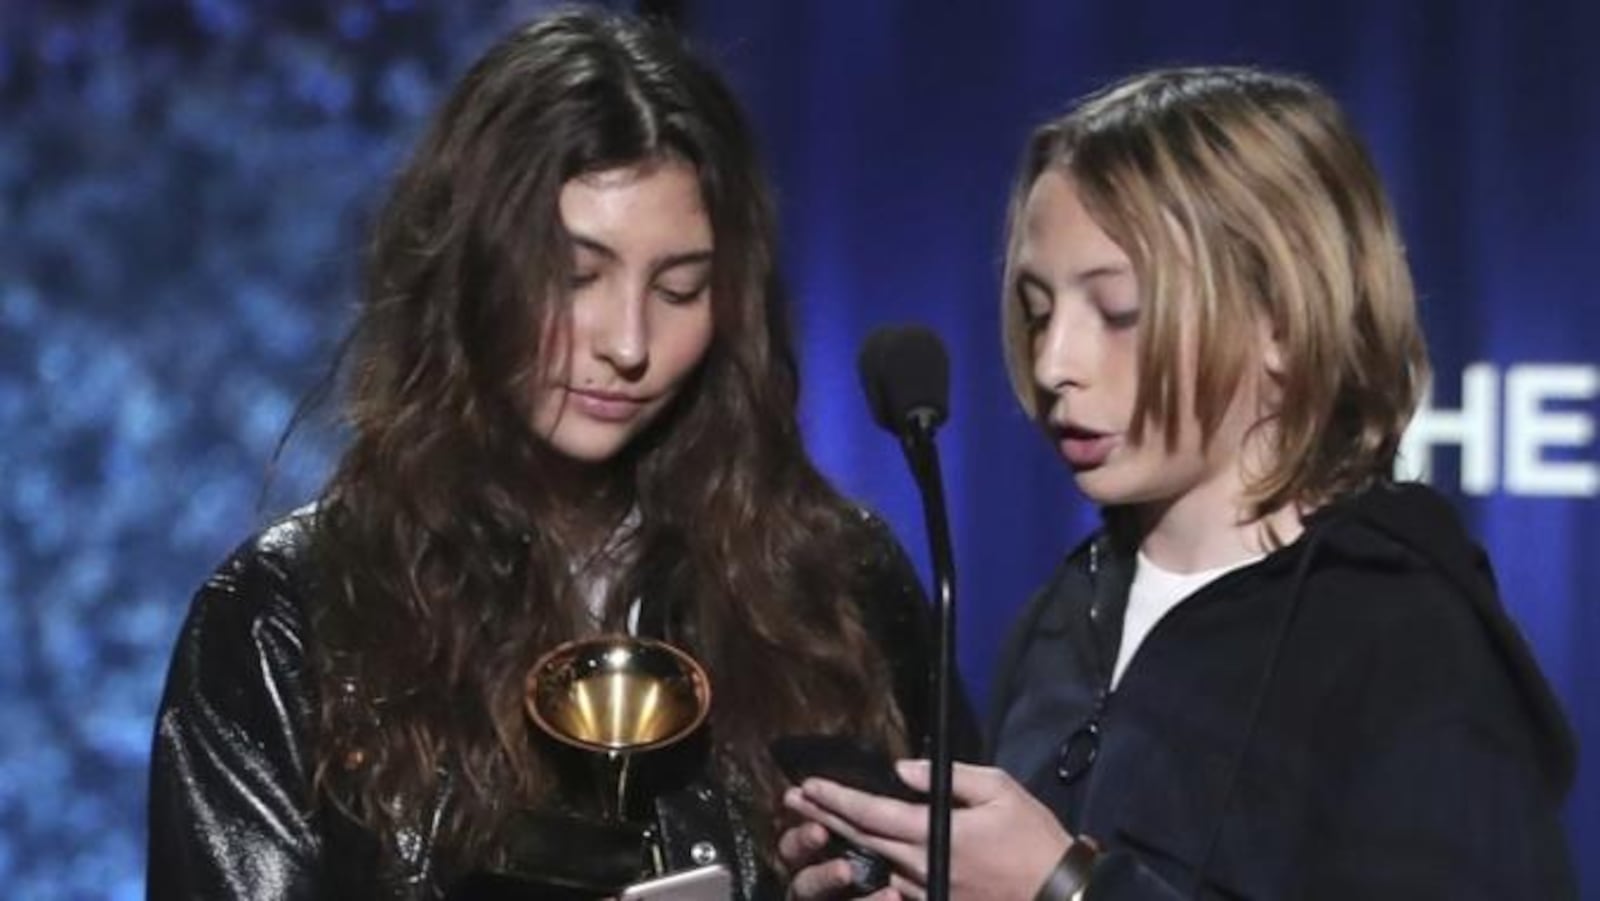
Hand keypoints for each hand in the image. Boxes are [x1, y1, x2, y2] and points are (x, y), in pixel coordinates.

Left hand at [782, 761, 1072, 900]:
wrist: (1058, 896)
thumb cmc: (1033, 839)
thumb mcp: (999, 789)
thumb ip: (947, 777)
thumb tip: (901, 770)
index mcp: (935, 833)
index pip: (871, 813)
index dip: (836, 798)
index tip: (807, 785)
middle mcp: (920, 866)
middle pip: (861, 839)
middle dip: (824, 817)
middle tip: (793, 801)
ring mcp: (925, 891)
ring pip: (873, 864)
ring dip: (840, 843)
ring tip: (814, 825)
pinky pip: (894, 887)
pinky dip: (871, 869)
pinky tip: (854, 859)